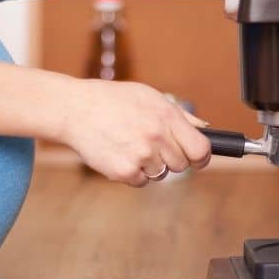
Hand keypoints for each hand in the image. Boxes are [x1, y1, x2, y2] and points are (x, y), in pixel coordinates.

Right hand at [58, 79, 211, 185]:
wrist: (74, 109)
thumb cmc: (112, 100)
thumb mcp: (148, 96)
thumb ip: (179, 115)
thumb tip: (204, 128)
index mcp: (166, 116)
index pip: (200, 149)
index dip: (202, 157)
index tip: (197, 159)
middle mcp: (156, 136)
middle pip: (182, 165)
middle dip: (171, 159)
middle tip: (152, 147)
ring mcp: (140, 155)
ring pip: (161, 174)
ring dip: (150, 166)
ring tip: (130, 145)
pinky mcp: (124, 171)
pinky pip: (141, 181)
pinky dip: (132, 173)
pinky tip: (119, 154)